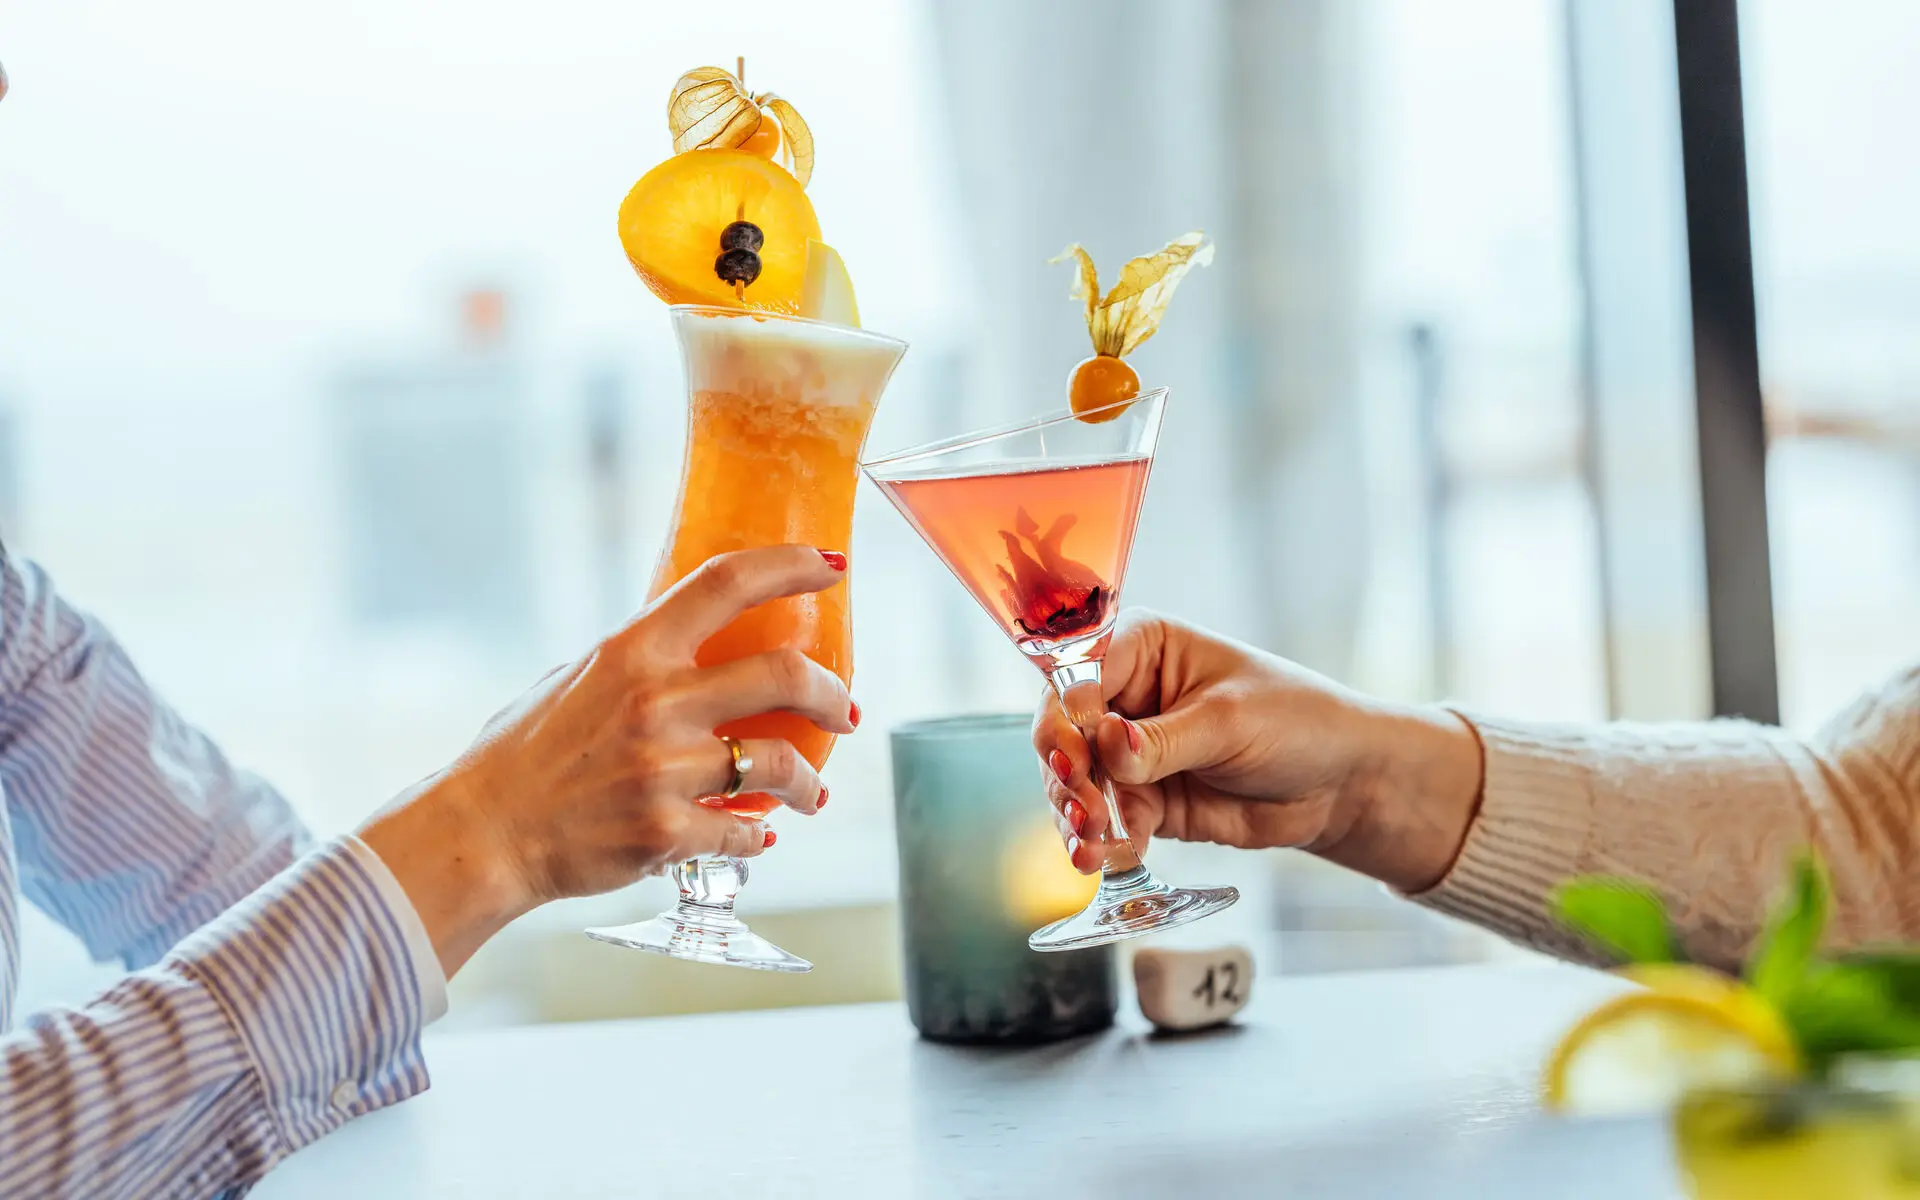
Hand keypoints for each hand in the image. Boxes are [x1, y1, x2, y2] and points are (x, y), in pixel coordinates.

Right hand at [360, 545, 856, 975]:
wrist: (484, 834)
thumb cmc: (525, 753)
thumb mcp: (576, 679)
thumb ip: (639, 662)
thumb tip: (696, 647)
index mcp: (633, 652)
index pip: (728, 583)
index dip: (791, 564)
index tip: (832, 563)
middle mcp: (656, 704)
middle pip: (785, 675)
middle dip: (832, 694)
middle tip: (844, 709)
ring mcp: (665, 772)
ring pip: (781, 763)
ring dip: (812, 781)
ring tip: (815, 791)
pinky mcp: (667, 834)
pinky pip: (745, 831)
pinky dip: (761, 833)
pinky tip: (761, 831)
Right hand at [1032, 610, 1482, 891]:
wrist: (1341, 785)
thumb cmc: (1297, 722)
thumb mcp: (1229, 721)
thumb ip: (1163, 740)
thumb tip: (1107, 747)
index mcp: (1141, 648)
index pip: (1078, 675)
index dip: (1067, 715)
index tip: (1074, 755)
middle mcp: (1124, 696)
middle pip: (1065, 732)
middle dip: (1067, 774)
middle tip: (1084, 810)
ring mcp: (1128, 751)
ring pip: (1075, 782)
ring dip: (1075, 814)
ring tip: (1090, 845)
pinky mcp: (1141, 800)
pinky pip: (1103, 819)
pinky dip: (1099, 839)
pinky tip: (1107, 855)